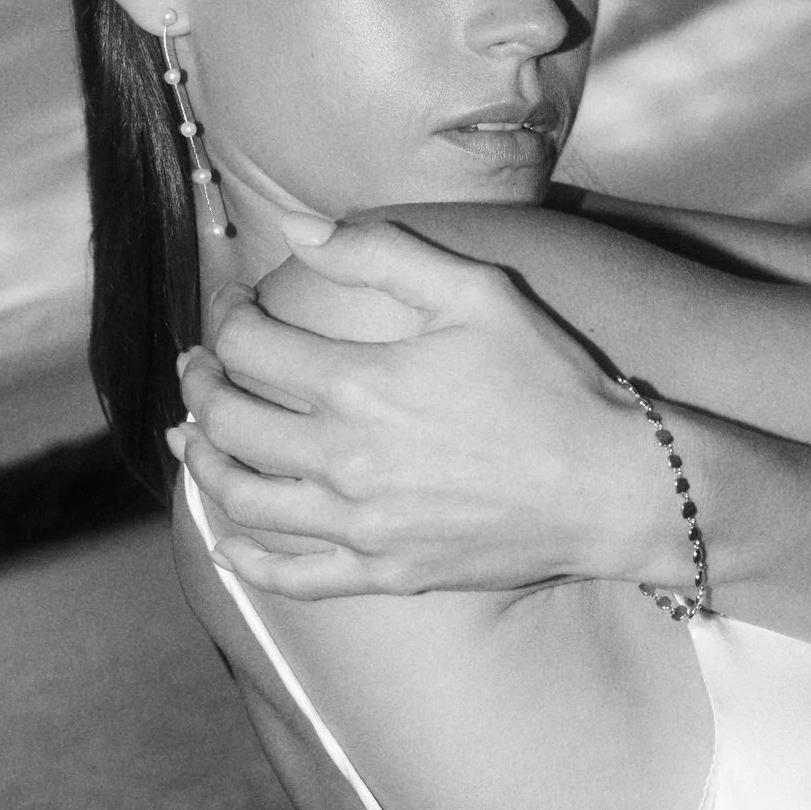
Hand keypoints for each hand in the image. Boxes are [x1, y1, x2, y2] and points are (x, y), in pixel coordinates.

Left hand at [167, 215, 668, 597]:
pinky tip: (231, 539)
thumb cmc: (554, 384)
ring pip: (243, 499)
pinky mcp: (386, 573)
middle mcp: (345, 460)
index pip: (248, 345)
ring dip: (203, 463)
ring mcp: (361, 526)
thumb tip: (298, 231)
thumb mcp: (478, 292)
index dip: (229, 316)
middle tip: (199, 366)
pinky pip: (293, 577)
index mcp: (359, 384)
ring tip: (195, 438)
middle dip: (200, 384)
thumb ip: (382, 251)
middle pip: (228, 421)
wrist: (615, 488)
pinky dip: (247, 559)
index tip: (239, 305)